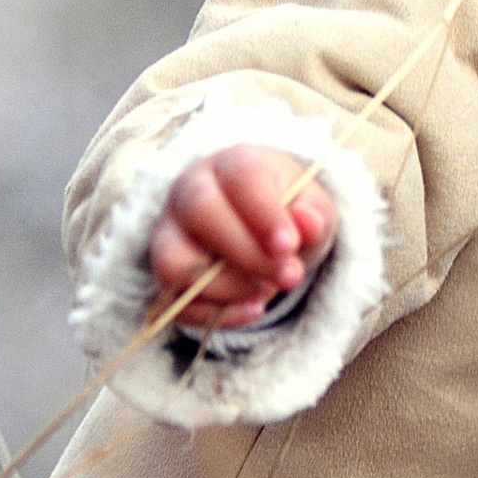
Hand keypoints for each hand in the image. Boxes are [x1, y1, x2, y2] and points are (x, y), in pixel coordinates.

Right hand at [148, 145, 336, 325]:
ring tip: (266, 291)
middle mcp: (190, 191)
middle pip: (201, 213)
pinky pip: (175, 301)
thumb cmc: (285, 208)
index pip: (240, 177)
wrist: (259, 223)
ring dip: (226, 288)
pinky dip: (216, 314)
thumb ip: (314, 213)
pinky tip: (253, 309)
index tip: (289, 246)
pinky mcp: (163, 271)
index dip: (263, 213)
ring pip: (174, 263)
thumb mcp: (310, 206)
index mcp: (233, 163)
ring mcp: (169, 232)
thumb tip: (309, 224)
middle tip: (289, 276)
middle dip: (247, 254)